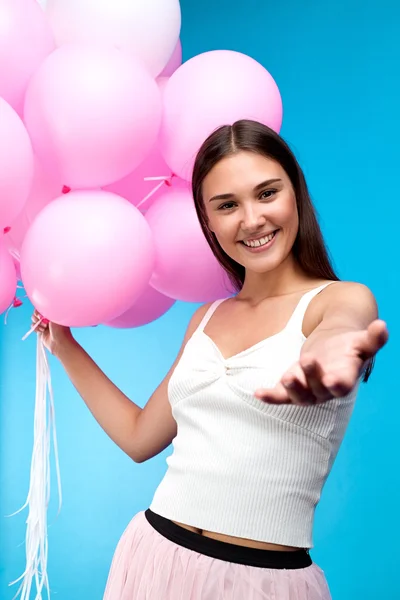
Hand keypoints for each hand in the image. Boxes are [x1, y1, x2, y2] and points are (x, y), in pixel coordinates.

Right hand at [31, 310, 73, 355]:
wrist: (59, 343)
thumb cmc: (60, 330)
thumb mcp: (55, 317)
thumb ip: (47, 312)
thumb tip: (39, 312)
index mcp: (53, 313)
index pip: (42, 308)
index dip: (39, 311)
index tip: (40, 315)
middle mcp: (48, 318)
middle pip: (36, 313)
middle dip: (37, 318)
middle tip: (43, 322)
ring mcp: (44, 324)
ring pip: (34, 320)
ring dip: (37, 324)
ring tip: (44, 328)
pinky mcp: (40, 331)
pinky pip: (33, 327)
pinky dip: (35, 328)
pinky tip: (41, 331)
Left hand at [255, 319, 388, 404]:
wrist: (334, 346)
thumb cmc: (348, 345)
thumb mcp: (360, 340)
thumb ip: (373, 337)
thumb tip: (382, 325)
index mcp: (345, 376)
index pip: (343, 385)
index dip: (337, 383)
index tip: (333, 379)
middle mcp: (327, 389)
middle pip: (318, 389)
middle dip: (312, 378)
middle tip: (307, 360)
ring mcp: (309, 391)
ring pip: (299, 395)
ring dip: (292, 388)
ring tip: (286, 376)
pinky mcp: (293, 388)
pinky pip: (281, 396)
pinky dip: (270, 396)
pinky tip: (257, 393)